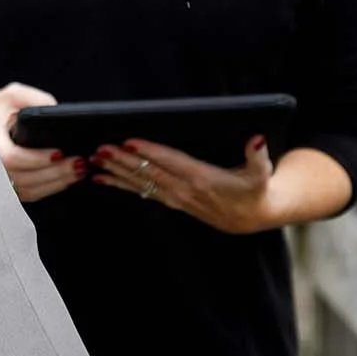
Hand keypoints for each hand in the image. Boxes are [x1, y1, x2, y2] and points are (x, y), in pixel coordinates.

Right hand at [0, 82, 84, 203]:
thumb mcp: (10, 96)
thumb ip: (33, 99)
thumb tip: (55, 111)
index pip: (11, 157)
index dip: (37, 159)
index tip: (58, 153)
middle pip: (25, 178)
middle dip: (56, 173)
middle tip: (79, 163)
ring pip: (29, 190)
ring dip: (57, 183)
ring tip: (78, 171)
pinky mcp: (5, 187)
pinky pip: (28, 194)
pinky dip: (49, 189)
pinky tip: (65, 179)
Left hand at [94, 136, 277, 234]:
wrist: (251, 217)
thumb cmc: (255, 190)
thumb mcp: (262, 173)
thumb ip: (258, 156)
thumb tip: (257, 138)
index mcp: (202, 179)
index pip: (171, 162)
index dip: (150, 152)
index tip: (129, 142)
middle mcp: (184, 190)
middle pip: (149, 173)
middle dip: (123, 161)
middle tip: (100, 149)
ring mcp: (175, 198)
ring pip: (140, 184)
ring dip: (117, 172)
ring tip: (94, 162)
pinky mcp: (171, 201)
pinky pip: (141, 192)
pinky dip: (121, 185)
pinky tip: (103, 178)